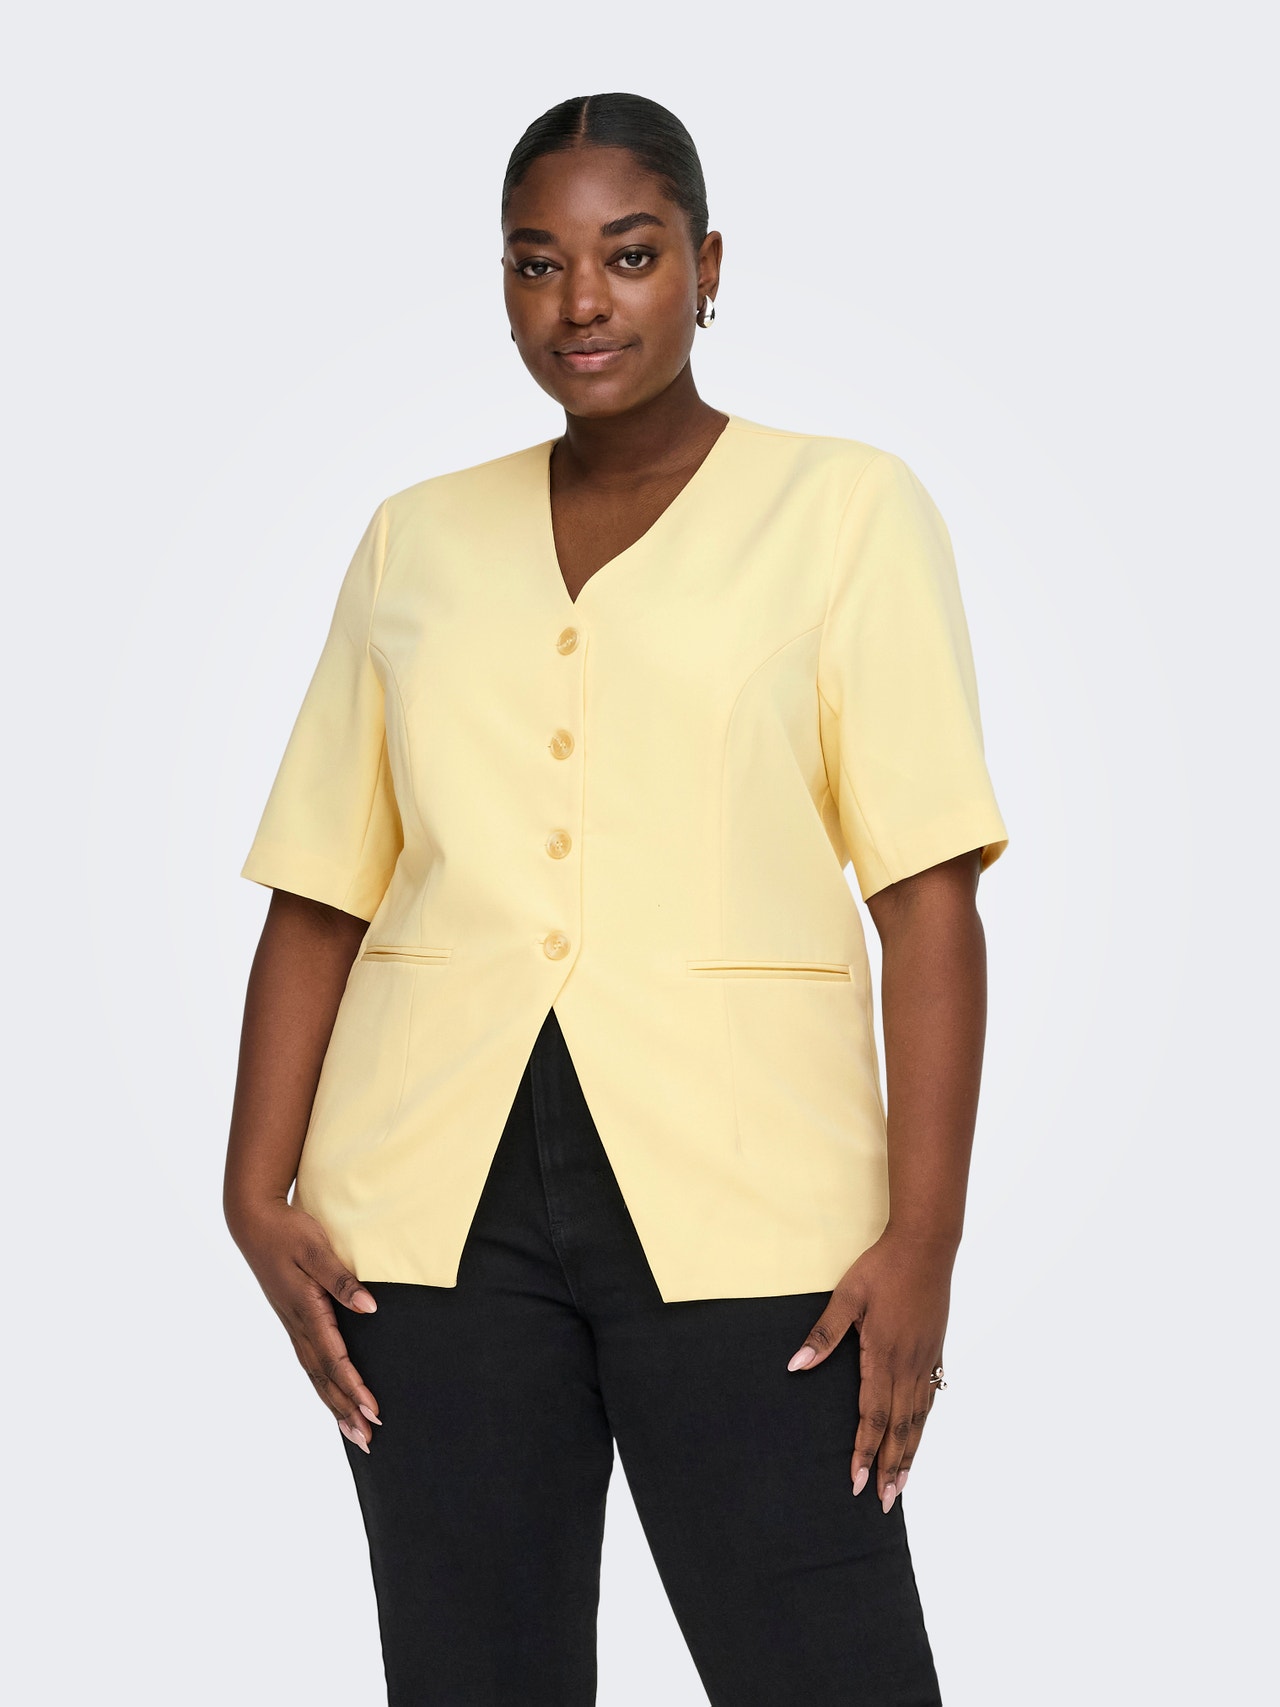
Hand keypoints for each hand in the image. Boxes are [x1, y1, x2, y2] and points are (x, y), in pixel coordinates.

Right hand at [229, 1200, 381, 1452]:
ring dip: (334, 1404)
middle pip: (324, 1378)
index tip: (374, 1411)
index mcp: (306, 1311)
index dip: (355, 1388)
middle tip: (367, 1440)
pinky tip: (331, 1395)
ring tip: (353, 1433)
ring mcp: (292, 1325)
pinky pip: (309, 1362)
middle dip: (346, 1410)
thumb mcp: (317, 1250)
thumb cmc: (288, 1232)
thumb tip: (370, 1308)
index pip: (335, 1359)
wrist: (254, 1222)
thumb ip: (342, 1281)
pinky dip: (322, 1385)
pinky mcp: (292, 1319)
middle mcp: (298, 1325)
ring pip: (315, 1375)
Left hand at [785, 1231, 952, 1509]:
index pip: (871, 1416)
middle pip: (899, 1428)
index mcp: (883, 1355)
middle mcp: (908, 1365)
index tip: (856, 1482)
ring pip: (918, 1418)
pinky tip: (919, 1434)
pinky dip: (923, 1424)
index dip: (863, 1451)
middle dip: (890, 1467)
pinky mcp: (935, 1351)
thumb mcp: (847, 1297)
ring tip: (903, 1484)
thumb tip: (796, 1365)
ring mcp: (925, 1360)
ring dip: (910, 1453)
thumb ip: (823, 1335)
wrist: (926, 1246)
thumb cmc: (882, 1268)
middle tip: (886, 1503)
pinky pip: (929, 1398)